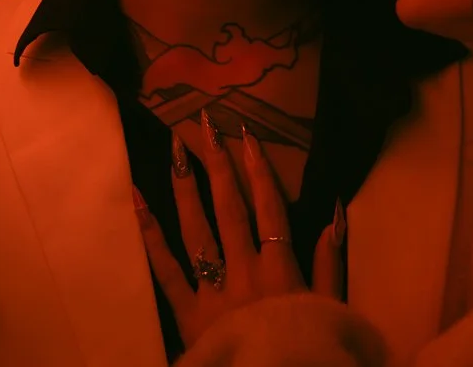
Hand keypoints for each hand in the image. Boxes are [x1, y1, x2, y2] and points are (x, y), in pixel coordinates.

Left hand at [135, 111, 343, 350]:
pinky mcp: (187, 312)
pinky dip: (150, 235)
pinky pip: (166, 270)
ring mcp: (212, 290)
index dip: (259, 171)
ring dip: (186, 188)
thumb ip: (330, 262)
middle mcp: (243, 270)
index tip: (248, 136)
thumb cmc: (305, 347)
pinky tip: (137, 202)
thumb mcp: (329, 307)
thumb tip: (334, 212)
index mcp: (279, 268)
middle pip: (230, 210)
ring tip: (175, 152)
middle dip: (219, 166)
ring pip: (196, 230)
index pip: (270, 209)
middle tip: (206, 128)